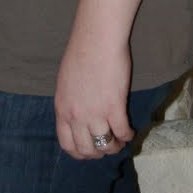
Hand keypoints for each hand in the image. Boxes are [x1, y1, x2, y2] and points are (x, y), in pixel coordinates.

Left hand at [54, 37, 133, 160]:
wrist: (96, 39)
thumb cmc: (81, 53)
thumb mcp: (65, 82)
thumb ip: (69, 101)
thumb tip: (77, 114)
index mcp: (62, 109)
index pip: (67, 144)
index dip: (79, 152)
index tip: (88, 151)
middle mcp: (76, 116)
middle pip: (86, 149)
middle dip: (97, 153)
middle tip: (106, 147)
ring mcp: (95, 113)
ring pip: (105, 144)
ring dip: (114, 146)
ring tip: (120, 142)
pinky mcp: (114, 107)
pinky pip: (122, 132)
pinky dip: (127, 136)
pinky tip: (130, 132)